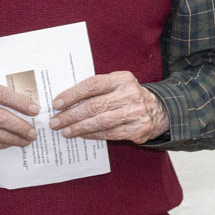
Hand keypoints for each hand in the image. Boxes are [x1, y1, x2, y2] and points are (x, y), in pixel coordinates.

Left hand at [49, 71, 168, 143]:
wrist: (159, 110)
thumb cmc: (128, 96)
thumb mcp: (117, 84)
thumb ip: (97, 89)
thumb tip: (65, 101)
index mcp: (122, 78)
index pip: (92, 85)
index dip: (72, 94)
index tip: (56, 103)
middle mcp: (130, 94)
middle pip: (94, 105)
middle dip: (71, 115)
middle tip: (55, 122)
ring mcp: (135, 112)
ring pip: (100, 122)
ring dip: (79, 128)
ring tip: (65, 131)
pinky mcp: (138, 129)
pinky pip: (110, 134)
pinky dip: (93, 135)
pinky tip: (82, 135)